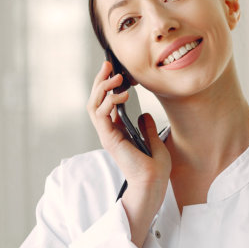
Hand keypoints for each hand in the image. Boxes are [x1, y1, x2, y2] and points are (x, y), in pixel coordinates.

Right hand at [87, 61, 172, 247]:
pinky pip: (100, 114)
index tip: (116, 70)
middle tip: (109, 65)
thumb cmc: (154, 167)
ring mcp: (107, 134)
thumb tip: (143, 114)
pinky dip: (108, 101)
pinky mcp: (109, 138)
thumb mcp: (154, 140)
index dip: (107, 86)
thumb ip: (146, 128)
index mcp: (117, 131)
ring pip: (94, 104)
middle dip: (100, 81)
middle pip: (96, 100)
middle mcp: (109, 131)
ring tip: (116, 78)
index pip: (105, 103)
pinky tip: (120, 94)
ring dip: (102, 88)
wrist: (154, 182)